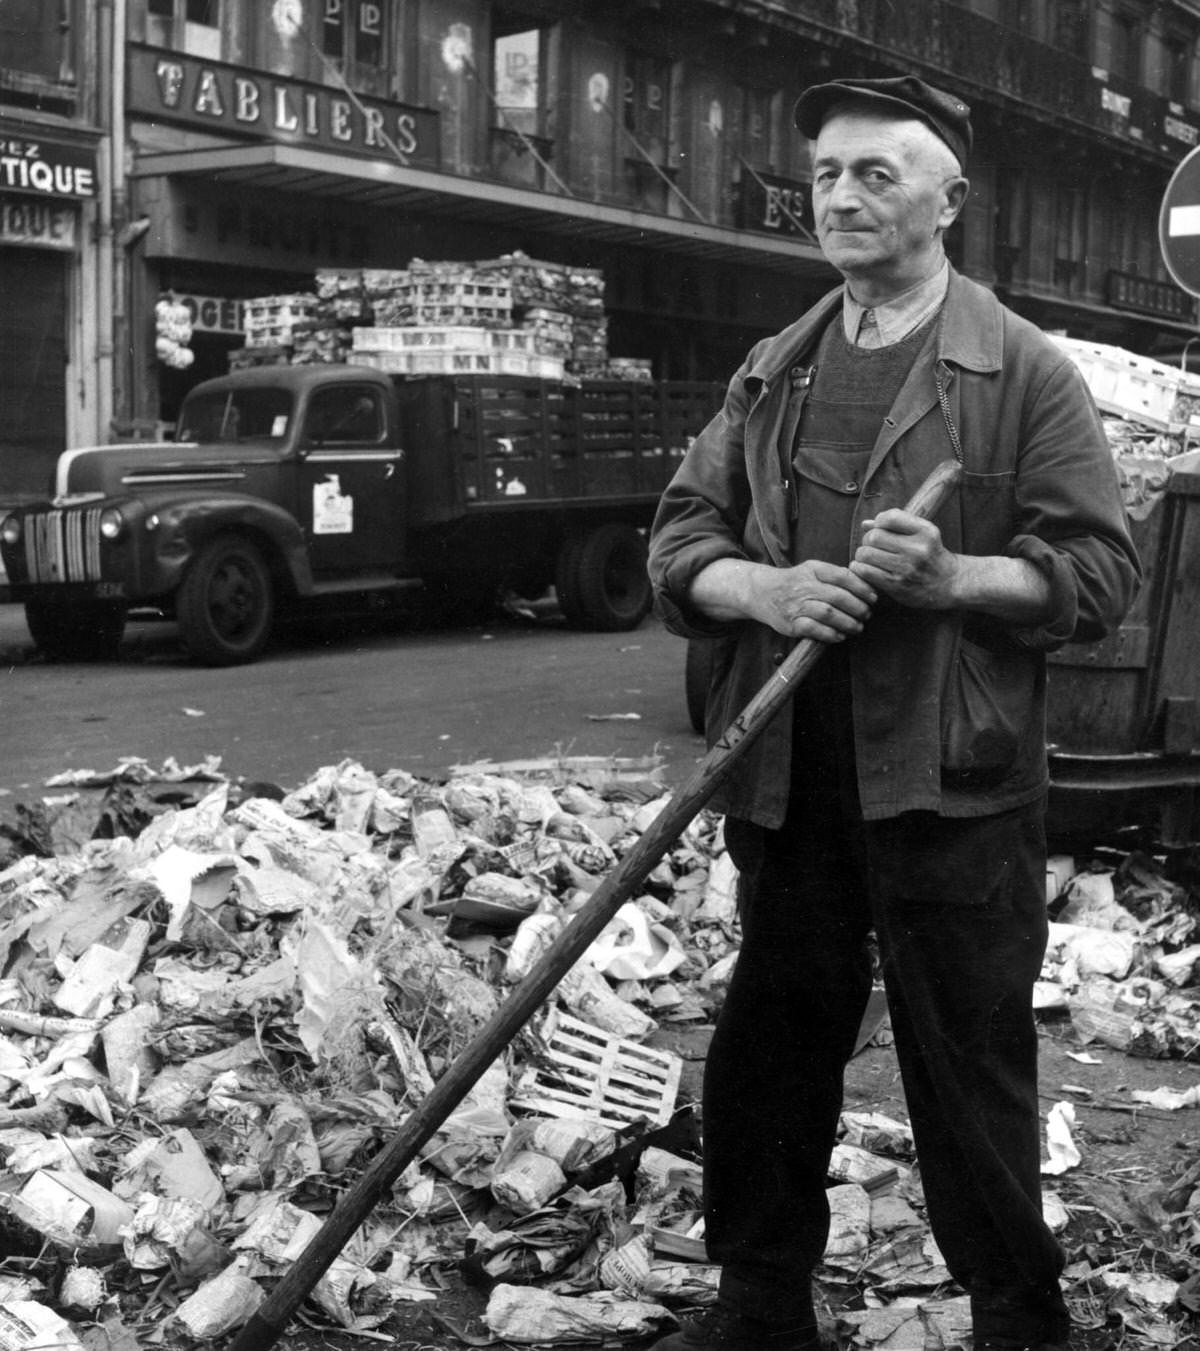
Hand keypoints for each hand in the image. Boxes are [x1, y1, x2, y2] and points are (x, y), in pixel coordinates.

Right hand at [755, 559, 876, 640]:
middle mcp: (804, 586)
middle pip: (838, 597)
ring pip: (828, 614)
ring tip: (858, 627)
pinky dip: (830, 634)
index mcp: (813, 570)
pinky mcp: (791, 623)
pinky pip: (814, 630)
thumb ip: (835, 575)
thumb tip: (866, 585)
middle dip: (858, 608)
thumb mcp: (813, 570)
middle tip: (867, 614)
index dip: (862, 588)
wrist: (763, 592)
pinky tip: (840, 636)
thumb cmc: (795, 582)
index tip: (873, 597)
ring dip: (848, 623)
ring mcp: (797, 606)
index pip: (843, 576)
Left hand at [850, 509, 958, 608]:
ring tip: (870, 558)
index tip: (881, 528)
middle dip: (868, 540)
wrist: (949, 584)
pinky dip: (860, 568)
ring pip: (867, 554)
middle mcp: (918, 549)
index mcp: (926, 531)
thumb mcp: (923, 535)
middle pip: (874, 536)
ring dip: (862, 555)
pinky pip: (866, 571)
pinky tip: (866, 569)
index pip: (891, 517)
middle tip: (873, 546)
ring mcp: (907, 568)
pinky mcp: (896, 584)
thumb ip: (896, 526)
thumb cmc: (931, 556)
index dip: (879, 521)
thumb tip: (865, 524)